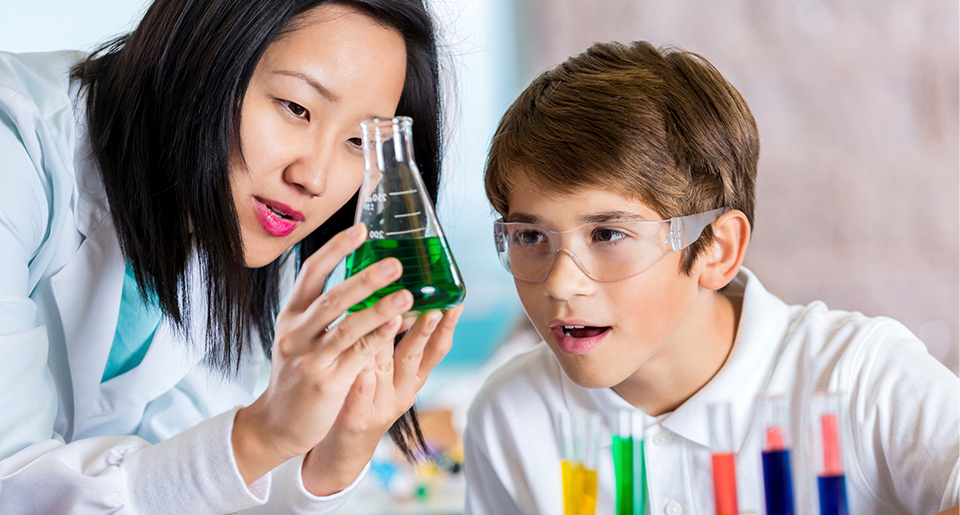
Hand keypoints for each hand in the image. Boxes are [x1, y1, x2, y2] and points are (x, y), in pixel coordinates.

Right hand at [231, 223, 414, 484]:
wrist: (277, 423)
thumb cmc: (298, 374)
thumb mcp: (301, 336)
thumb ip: (326, 311)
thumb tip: (368, 280)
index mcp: (291, 314)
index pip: (312, 272)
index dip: (338, 249)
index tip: (362, 229)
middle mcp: (297, 332)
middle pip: (332, 297)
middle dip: (365, 279)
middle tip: (395, 264)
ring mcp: (310, 357)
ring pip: (346, 327)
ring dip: (379, 308)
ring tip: (407, 294)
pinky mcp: (326, 381)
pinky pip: (357, 355)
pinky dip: (378, 337)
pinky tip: (398, 324)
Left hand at [301, 303, 462, 495]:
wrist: (341, 453)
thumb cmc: (360, 402)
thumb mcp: (385, 375)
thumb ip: (394, 345)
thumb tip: (400, 302)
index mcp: (410, 381)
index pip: (436, 351)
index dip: (447, 328)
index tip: (455, 304)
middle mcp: (401, 393)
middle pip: (416, 356)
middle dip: (425, 330)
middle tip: (434, 307)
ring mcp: (380, 405)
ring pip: (386, 367)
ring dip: (390, 340)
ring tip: (393, 316)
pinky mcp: (358, 418)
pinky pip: (362, 390)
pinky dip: (365, 372)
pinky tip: (364, 355)